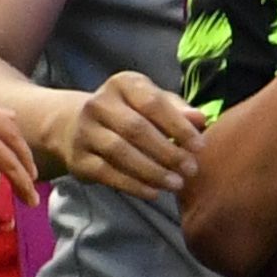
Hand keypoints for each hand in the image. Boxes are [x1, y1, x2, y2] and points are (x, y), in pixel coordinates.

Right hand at [58, 69, 205, 198]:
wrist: (77, 126)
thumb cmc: (132, 113)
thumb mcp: (156, 103)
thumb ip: (179, 110)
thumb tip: (200, 119)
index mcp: (123, 84)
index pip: (153, 103)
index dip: (178, 126)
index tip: (200, 147)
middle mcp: (99, 104)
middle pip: (136, 129)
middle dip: (168, 151)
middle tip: (191, 169)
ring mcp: (84, 131)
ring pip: (119, 152)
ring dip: (152, 171)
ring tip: (176, 184)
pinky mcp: (77, 158)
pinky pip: (106, 173)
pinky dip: (132, 185)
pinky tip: (154, 192)